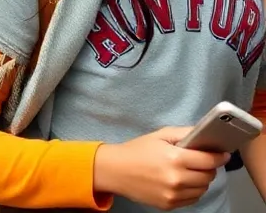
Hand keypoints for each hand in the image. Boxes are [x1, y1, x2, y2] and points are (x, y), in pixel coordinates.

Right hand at [94, 127, 228, 209]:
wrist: (114, 170)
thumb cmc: (136, 150)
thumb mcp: (159, 136)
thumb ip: (184, 133)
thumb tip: (206, 134)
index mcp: (175, 158)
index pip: (209, 160)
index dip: (218, 156)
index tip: (222, 154)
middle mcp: (176, 179)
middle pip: (209, 176)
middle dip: (209, 167)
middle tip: (202, 161)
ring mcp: (173, 194)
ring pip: (203, 189)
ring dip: (201, 180)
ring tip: (190, 172)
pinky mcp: (169, 204)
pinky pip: (192, 198)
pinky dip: (192, 190)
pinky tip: (181, 181)